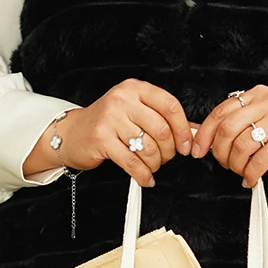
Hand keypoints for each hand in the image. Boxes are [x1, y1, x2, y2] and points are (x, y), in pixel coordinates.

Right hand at [23, 79, 195, 188]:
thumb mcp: (136, 113)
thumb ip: (164, 119)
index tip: (186, 146)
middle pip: (161, 129)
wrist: (72, 134)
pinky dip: (142, 175)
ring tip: (151, 167)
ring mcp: (110, 118)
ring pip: (147, 147)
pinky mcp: (101, 138)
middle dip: (169, 151)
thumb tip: (195, 132)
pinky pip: (131, 162)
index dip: (183, 130)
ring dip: (155, 164)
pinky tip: (145, 178)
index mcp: (135, 89)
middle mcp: (122, 99)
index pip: (170, 106)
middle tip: (165, 159)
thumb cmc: (108, 124)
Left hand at [189, 86, 267, 187]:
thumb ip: (242, 122)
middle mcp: (267, 102)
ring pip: (241, 146)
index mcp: (257, 94)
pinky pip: (260, 160)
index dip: (205, 134)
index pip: (220, 112)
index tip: (198, 150)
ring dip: (236, 165)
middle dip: (219, 152)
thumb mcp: (267, 117)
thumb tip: (208, 137)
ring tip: (242, 171)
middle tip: (224, 164)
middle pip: (227, 129)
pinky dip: (252, 173)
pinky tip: (252, 178)